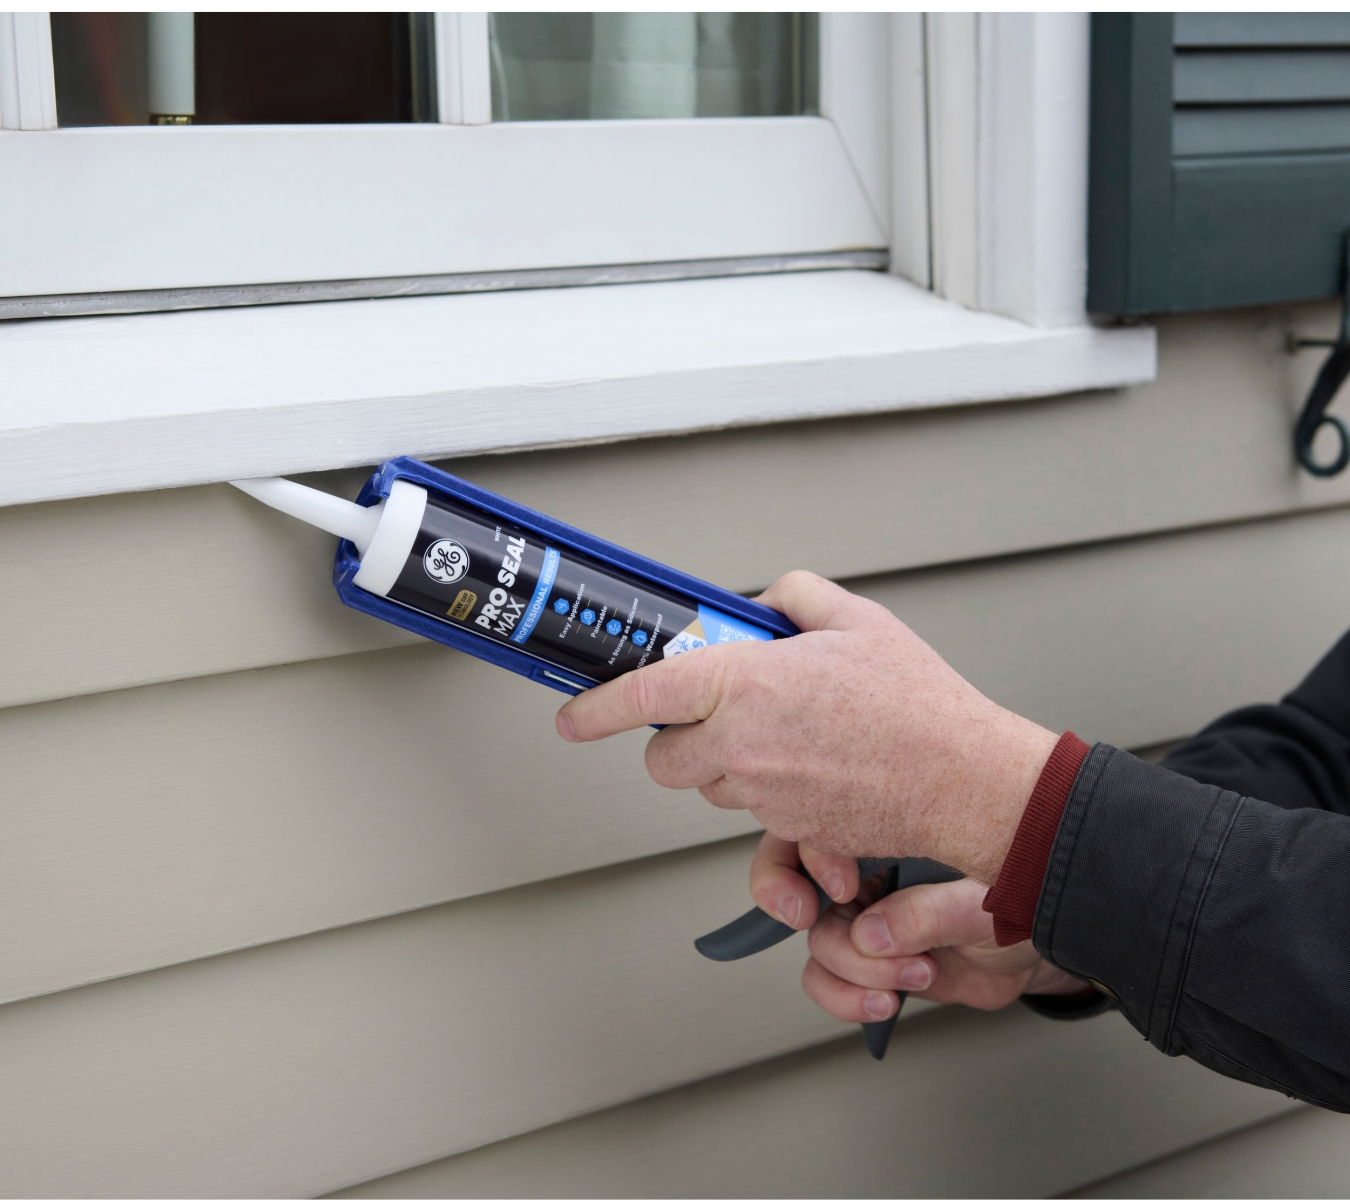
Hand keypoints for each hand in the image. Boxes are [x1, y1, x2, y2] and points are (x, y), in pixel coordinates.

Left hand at [556, 571, 1057, 883]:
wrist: (964, 779)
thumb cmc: (918, 706)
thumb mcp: (857, 620)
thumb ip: (796, 597)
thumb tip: (766, 603)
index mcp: (746, 684)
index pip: (644, 695)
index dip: (597, 707)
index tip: (573, 716)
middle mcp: (741, 746)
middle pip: (664, 760)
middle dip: (679, 741)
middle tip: (719, 715)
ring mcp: (761, 795)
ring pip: (709, 788)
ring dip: (727, 767)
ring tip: (787, 737)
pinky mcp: (787, 830)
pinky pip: (753, 816)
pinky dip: (769, 795)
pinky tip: (813, 767)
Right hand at [749, 833, 1086, 1021]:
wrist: (1035, 956)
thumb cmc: (1018, 906)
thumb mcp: (983, 903)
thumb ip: (928, 912)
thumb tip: (871, 934)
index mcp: (886, 833)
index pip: (815, 822)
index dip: (812, 853)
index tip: (844, 886)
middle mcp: (865, 872)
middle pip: (790, 873)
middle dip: (783, 894)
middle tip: (807, 916)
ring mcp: (862, 920)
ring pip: (816, 941)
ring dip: (854, 969)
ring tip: (914, 971)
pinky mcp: (868, 965)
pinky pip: (828, 982)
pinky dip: (846, 1000)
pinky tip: (885, 1002)